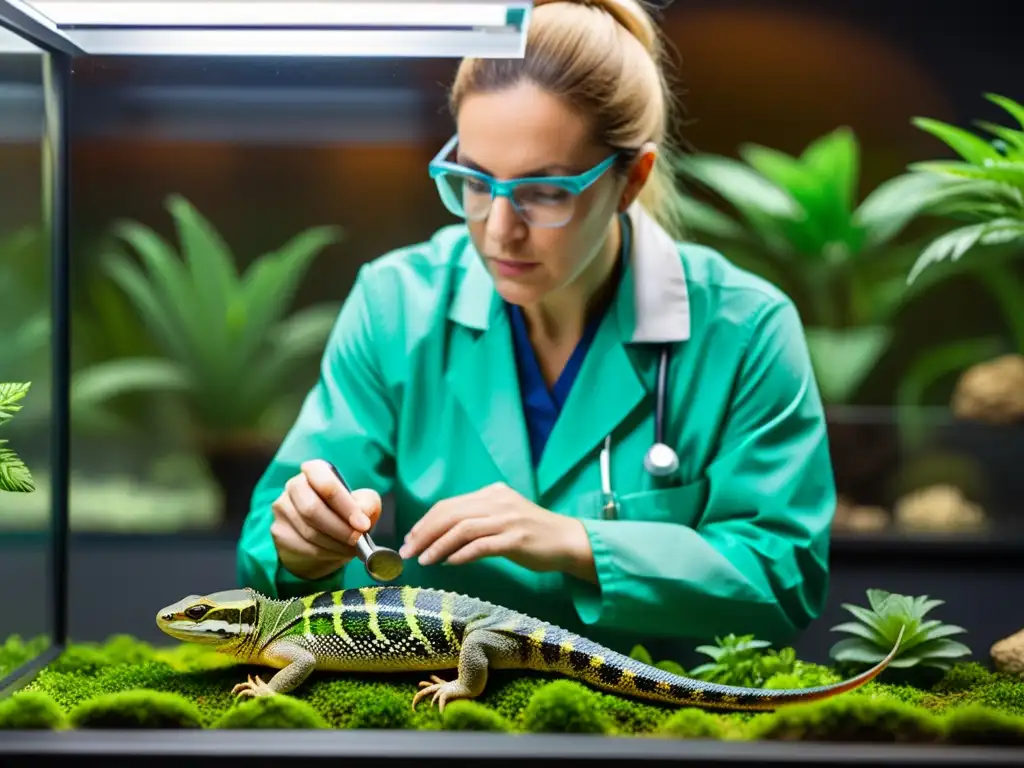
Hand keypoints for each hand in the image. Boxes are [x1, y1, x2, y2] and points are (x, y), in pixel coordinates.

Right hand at [271, 459, 381, 580]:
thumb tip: (363, 516)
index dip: (345, 504)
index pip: (325, 482)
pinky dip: (324, 554)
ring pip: (308, 531)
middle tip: (357, 540)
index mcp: (315, 471)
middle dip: (340, 529)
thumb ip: (367, 504)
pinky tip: (336, 553)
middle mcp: (294, 485)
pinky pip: (303, 547)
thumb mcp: (363, 504)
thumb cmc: (344, 514)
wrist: (323, 539)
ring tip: (351, 549)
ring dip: (335, 544)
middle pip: (312, 509)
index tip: (362, 524)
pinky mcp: (279, 530)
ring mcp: (283, 508)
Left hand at [399, 482, 595, 580]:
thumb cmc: (533, 533)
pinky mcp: (517, 539)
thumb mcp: (504, 516)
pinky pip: (481, 546)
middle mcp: (498, 502)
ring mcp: (508, 519)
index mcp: (493, 493)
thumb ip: (478, 519)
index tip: (411, 538)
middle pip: (451, 514)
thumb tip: (442, 535)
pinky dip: (461, 554)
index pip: (449, 504)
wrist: (569, 541)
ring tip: (424, 560)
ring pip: (462, 529)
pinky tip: (449, 563)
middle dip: (425, 533)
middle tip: (408, 551)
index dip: (426, 521)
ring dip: (438, 546)